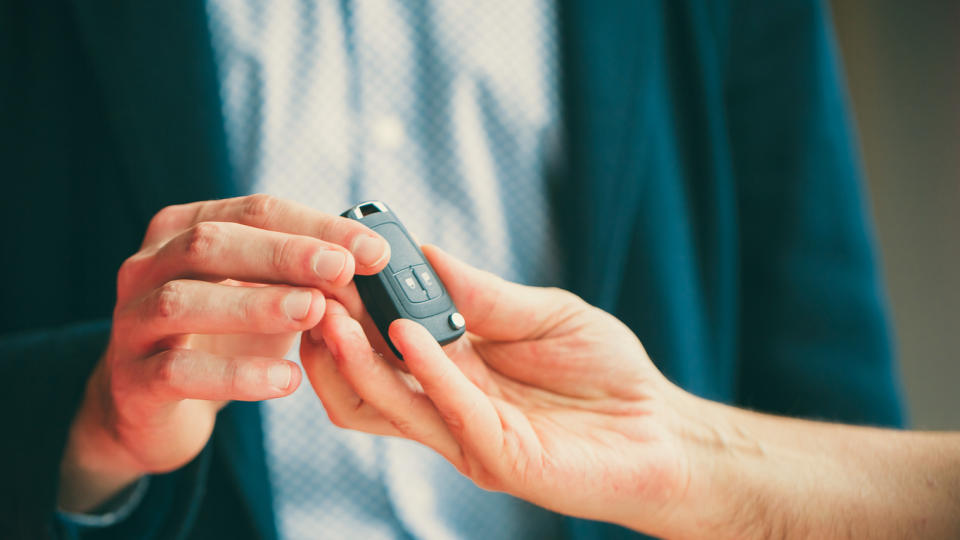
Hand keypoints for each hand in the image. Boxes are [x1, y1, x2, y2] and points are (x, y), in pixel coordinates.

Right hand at [59, 194, 389, 511]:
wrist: (152, 408)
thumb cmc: (221, 337)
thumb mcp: (263, 294)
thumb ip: (305, 274)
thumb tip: (374, 261)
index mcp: (184, 229)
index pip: (254, 212)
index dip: (316, 227)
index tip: (373, 251)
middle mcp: (148, 266)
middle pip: (211, 243)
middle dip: (284, 254)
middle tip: (342, 271)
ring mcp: (130, 322)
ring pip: (182, 301)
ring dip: (255, 305)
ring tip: (313, 313)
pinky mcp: (131, 380)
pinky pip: (177, 370)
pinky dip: (235, 376)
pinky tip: (286, 381)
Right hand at [300, 246, 700, 536]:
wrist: (661, 432)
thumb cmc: (606, 375)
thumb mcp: (544, 314)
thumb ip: (485, 294)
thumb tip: (425, 252)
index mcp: (455, 370)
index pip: (385, 341)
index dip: (354, 306)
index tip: (331, 260)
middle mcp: (449, 404)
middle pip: (367, 378)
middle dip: (332, 335)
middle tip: (310, 287)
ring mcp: (467, 435)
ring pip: (387, 404)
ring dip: (353, 359)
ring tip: (329, 311)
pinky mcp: (496, 458)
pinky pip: (448, 411)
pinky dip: (422, 370)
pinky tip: (405, 331)